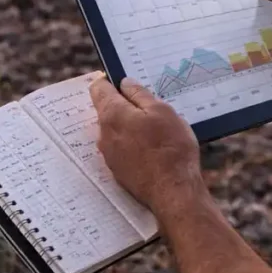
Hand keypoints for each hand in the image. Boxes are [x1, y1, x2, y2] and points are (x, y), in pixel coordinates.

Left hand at [89, 76, 205, 213]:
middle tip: (150, 108)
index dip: (111, 80)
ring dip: (130, 126)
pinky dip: (133, 145)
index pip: (98, 88)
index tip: (125, 81)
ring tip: (156, 131)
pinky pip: (122, 149)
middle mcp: (104, 134)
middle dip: (125, 105)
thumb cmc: (170, 148)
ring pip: (116, 130)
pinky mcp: (118, 170)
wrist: (173, 192)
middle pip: (108, 109)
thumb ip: (140, 94)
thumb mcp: (162, 111)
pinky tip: (153, 150)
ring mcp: (109, 154)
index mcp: (112, 114)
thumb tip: (125, 83)